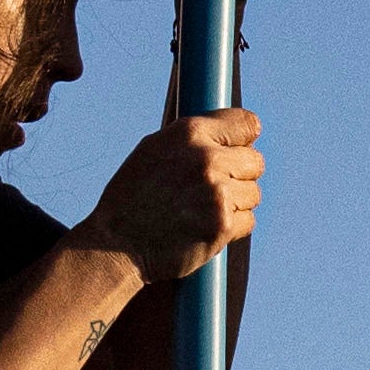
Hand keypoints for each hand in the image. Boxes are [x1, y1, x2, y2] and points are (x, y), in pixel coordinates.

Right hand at [75, 107, 260, 279]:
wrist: (114, 245)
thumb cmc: (132, 197)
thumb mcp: (154, 149)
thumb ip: (194, 139)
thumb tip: (231, 134)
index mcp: (189, 133)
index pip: (246, 124)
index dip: (244, 139)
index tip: (238, 149)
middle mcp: (206, 159)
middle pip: (255, 161)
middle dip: (239, 175)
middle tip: (213, 188)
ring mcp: (216, 193)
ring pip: (253, 193)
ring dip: (235, 203)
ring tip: (203, 210)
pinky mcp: (222, 225)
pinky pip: (248, 220)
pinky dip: (231, 227)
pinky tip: (204, 226)